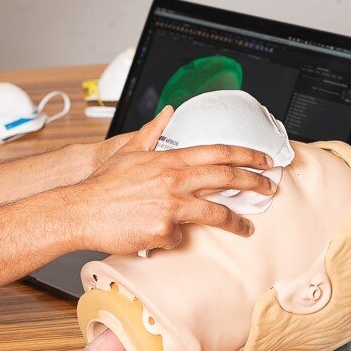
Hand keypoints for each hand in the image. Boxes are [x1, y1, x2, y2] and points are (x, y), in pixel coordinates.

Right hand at [59, 106, 275, 253]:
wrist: (81, 211)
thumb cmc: (103, 185)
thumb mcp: (128, 152)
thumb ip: (152, 133)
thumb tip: (168, 112)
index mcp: (168, 160)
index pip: (217, 152)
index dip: (245, 154)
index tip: (263, 159)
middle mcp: (173, 181)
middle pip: (226, 178)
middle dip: (254, 182)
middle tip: (269, 187)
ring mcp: (170, 206)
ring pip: (215, 212)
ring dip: (236, 221)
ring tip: (246, 228)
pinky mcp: (163, 231)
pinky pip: (180, 237)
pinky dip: (174, 238)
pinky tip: (162, 236)